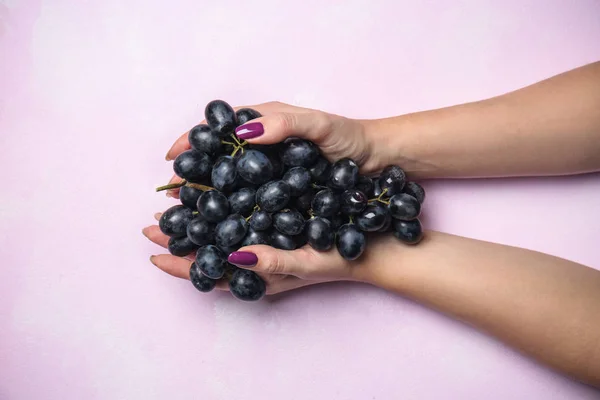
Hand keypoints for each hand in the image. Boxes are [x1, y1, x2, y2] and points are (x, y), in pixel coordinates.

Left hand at [143, 213, 395, 294]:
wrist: (376, 248)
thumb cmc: (342, 258)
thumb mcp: (309, 262)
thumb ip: (272, 262)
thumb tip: (232, 256)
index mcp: (261, 275)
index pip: (210, 272)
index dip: (179, 263)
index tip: (151, 250)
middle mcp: (259, 262)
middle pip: (210, 254)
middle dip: (181, 240)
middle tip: (153, 224)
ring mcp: (268, 245)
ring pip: (223, 237)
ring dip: (199, 222)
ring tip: (176, 208)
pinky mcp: (279, 228)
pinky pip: (241, 223)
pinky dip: (223, 210)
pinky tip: (218, 194)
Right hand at [163, 101, 397, 197]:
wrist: (378, 162)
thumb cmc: (349, 138)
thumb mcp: (318, 124)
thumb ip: (283, 124)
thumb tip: (242, 133)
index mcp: (263, 125)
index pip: (217, 131)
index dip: (192, 142)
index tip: (172, 158)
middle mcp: (261, 151)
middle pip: (217, 162)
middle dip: (191, 177)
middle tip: (170, 196)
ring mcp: (270, 175)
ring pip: (230, 186)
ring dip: (207, 199)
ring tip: (186, 216)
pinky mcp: (281, 196)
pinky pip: (250, 203)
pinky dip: (233, 213)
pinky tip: (223, 228)